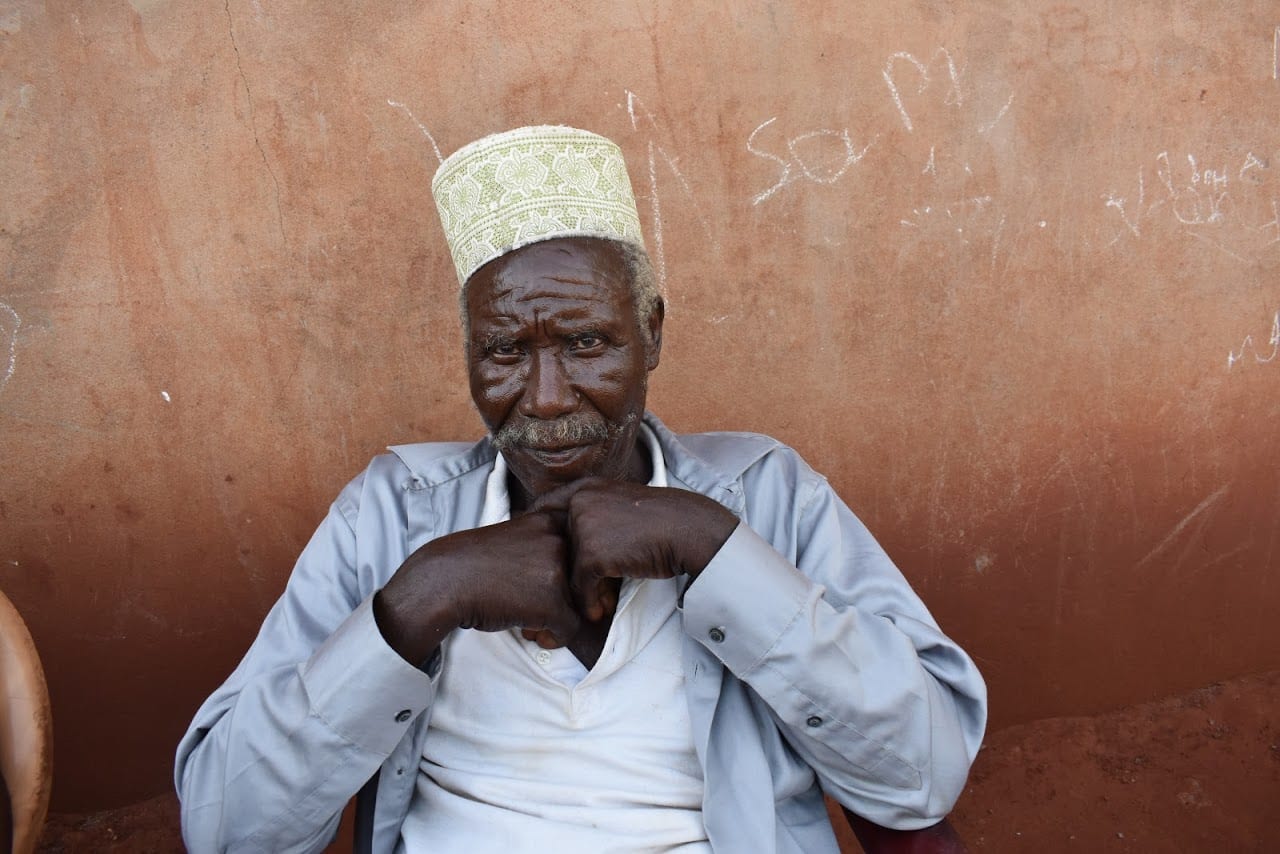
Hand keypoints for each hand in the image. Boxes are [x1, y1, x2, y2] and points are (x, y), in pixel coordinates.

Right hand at [374, 511, 578, 664]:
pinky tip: (531, 634)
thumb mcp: (515, 538)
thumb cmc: (475, 565)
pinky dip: (555, 637)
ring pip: (580, 604)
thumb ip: (546, 547)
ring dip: (558, 617)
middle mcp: (559, 540)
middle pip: (584, 578)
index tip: (542, 584)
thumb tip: (580, 579)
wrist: (442, 582)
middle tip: (533, 606)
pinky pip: (570, 628)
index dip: (568, 574)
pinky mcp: (551, 602)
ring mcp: (557, 570)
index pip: (582, 551)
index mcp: (550, 520)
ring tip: (530, 620)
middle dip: (564, 597)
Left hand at [536, 478, 738, 621]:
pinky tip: (600, 610)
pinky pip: (581, 586)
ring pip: (568, 568)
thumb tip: (570, 540)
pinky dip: (590, 601)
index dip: (543, 534)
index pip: (546, 508)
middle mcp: (579, 502)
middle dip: (563, 569)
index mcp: (586, 487)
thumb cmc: (662, 520)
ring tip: (596, 603)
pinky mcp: (592, 554)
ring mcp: (584, 527)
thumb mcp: (622, 503)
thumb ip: (595, 514)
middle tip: (573, 590)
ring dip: (581, 589)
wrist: (687, 529)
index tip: (543, 554)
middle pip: (556, 544)